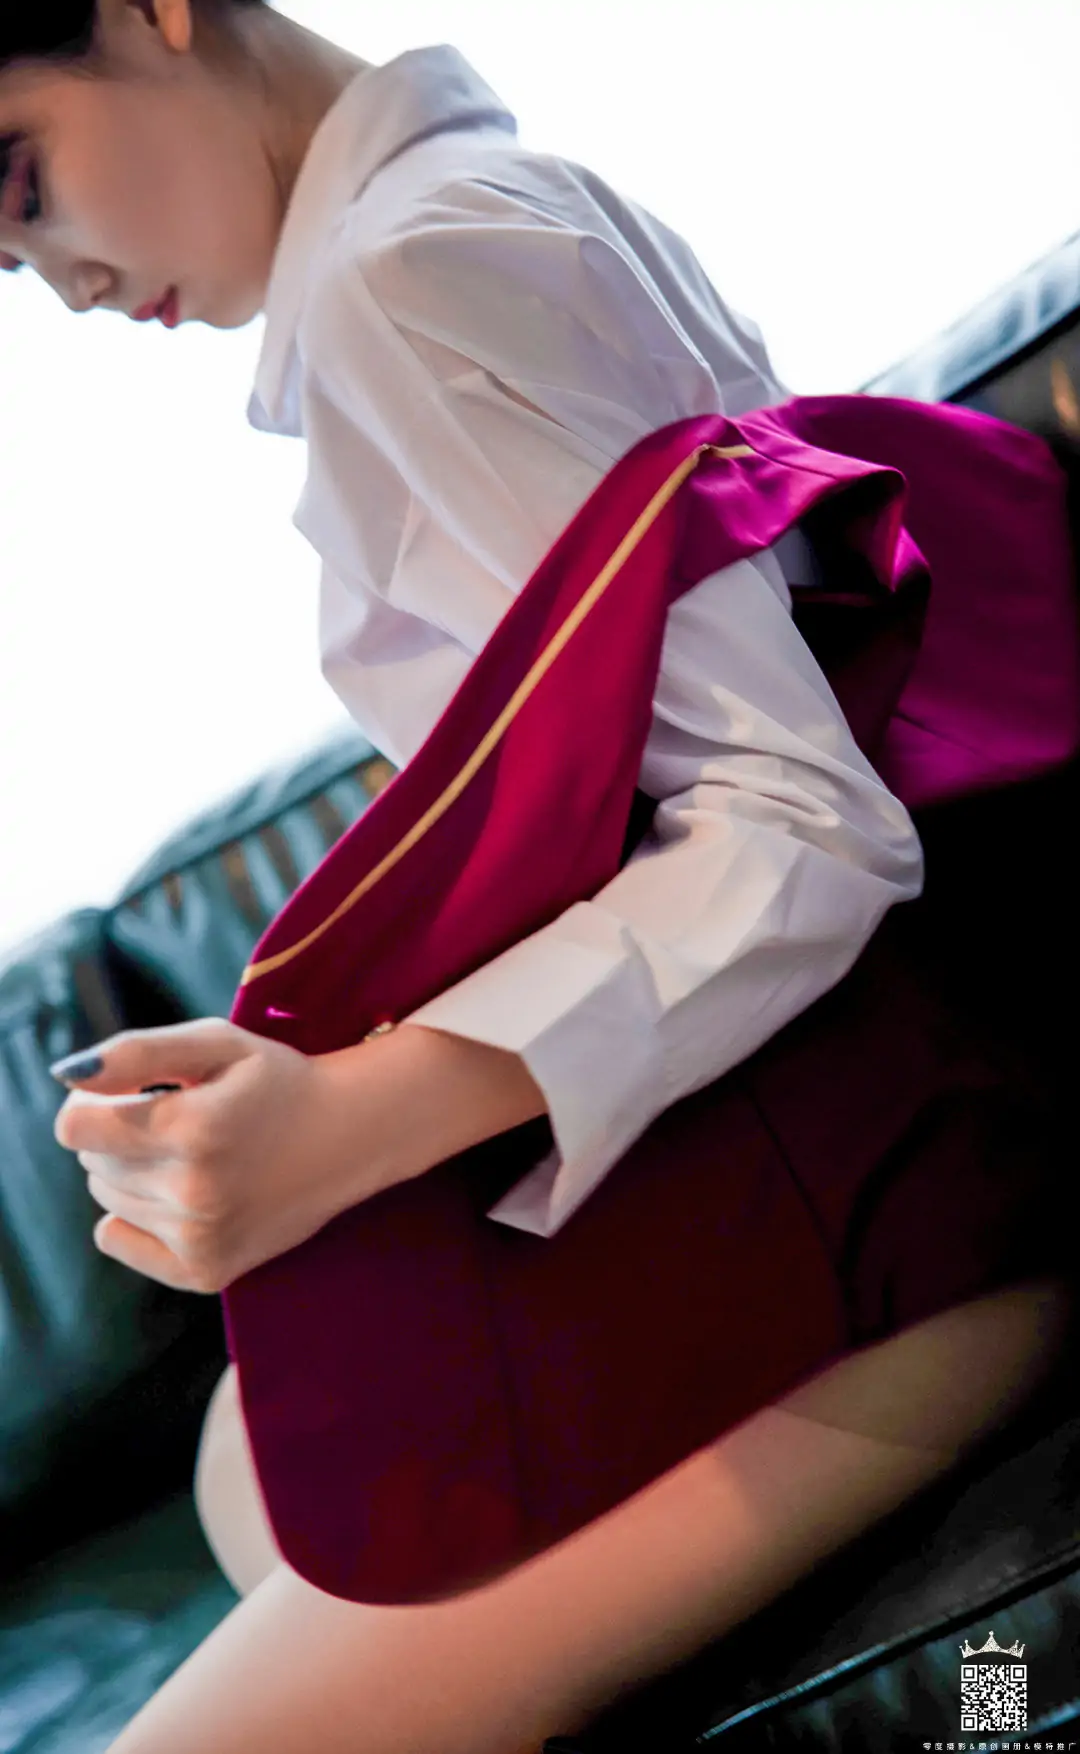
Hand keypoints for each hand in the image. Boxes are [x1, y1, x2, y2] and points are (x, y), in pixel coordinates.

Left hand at [51, 1019, 387, 1293]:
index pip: (75, 1128)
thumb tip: (67, 1077)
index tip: (132, 1095)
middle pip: (92, 1165)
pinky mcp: (206, 1270)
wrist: (350, 1136)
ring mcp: (201, 1237)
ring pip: (108, 1201)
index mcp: (193, 1128)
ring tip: (196, 1156)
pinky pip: (118, 1242)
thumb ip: (137, 1052)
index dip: (92, 1104)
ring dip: (135, 1174)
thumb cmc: (276, 1081)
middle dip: (120, 1137)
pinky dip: (134, 1219)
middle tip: (182, 1123)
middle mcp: (194, 1191)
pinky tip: (181, 1197)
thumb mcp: (216, 1042)